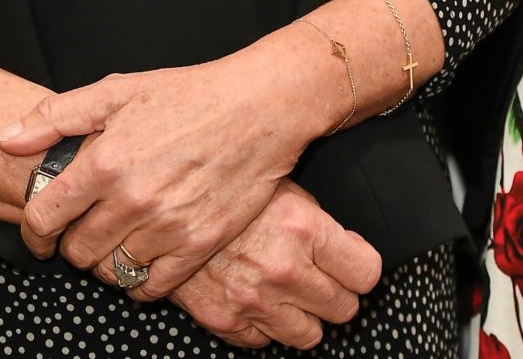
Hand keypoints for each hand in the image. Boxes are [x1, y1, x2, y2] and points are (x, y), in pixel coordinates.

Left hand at [0, 54, 308, 296]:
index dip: (33, 232)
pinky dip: (139, 280)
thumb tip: (5, 139)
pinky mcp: (198, 246)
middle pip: (76, 251)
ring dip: (105, 261)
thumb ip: (55, 117)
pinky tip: (143, 256)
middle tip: (84, 228)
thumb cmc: (187, 94)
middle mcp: (132, 199)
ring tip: (115, 238)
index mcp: (105, 161)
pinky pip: (151, 288)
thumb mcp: (116, 91)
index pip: (44, 217)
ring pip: (111, 272)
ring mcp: (166, 227)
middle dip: (71, 243)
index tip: (39, 234)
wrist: (257, 108)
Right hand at [161, 181, 380, 350]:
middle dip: (334, 291)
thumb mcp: (274, 181)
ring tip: (286, 287)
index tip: (350, 261)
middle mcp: (282, 268)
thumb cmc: (219, 183)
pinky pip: (265, 342)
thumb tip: (344, 245)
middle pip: (344, 309)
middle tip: (317, 273)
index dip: (359, 266)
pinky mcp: (225, 321)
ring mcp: (253, 300)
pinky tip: (253, 293)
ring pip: (311, 336)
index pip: (367, 272)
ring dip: (302, 314)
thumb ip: (313, 218)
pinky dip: (263, 324)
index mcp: (302, 227)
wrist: (155, 199)